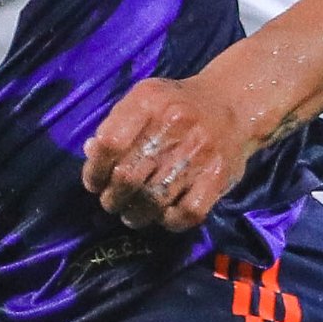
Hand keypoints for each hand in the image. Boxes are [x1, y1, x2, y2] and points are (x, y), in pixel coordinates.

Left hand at [82, 72, 263, 230]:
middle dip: (112, 198)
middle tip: (113, 203)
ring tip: (132, 214)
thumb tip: (91, 153)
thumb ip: (115, 124)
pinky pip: (188, 212)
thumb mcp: (143, 99)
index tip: (94, 184)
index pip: (109, 144)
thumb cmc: (177, 105)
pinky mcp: (219, 175)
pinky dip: (170, 222)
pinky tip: (163, 217)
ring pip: (155, 199)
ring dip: (136, 214)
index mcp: (149, 102)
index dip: (94, 171)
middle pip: (128, 176)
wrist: (232, 103)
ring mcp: (199, 152)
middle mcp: (175, 125)